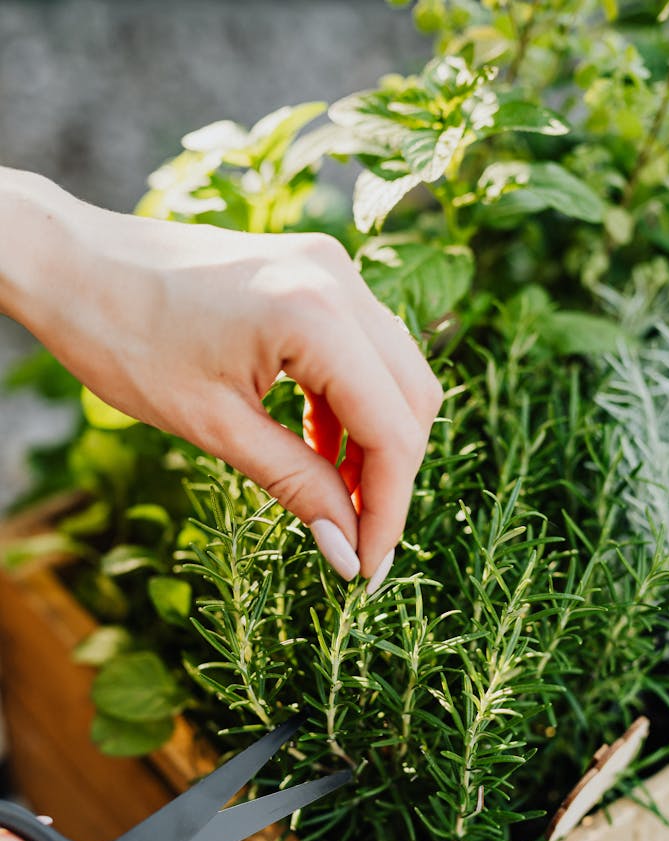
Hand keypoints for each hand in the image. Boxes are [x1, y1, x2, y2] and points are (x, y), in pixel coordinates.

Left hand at [0, 170, 442, 583]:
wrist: (72, 262)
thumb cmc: (122, 338)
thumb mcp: (212, 426)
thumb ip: (294, 484)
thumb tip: (347, 550)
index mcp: (313, 314)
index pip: (392, 429)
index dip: (388, 507)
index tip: (368, 566)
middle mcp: (338, 280)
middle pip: (413, 399)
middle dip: (390, 477)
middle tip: (357, 538)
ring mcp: (332, 269)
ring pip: (396, 374)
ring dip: (376, 443)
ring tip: (334, 497)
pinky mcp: (317, 274)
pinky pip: (364, 352)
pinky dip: (354, 407)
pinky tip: (320, 447)